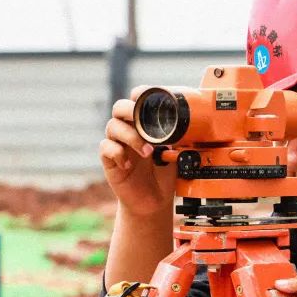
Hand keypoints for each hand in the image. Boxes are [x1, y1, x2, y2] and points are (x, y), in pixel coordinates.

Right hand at [99, 86, 177, 216]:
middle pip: (119, 107)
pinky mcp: (109, 161)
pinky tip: (128, 164)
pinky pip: (105, 148)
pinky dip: (117, 153)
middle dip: (130, 110)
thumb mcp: (175, 152)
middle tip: (144, 123)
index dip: (139, 95)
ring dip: (131, 136)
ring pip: (112, 126)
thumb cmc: (163, 174)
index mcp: (143, 124)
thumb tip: (190, 125)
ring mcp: (117, 144)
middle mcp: (128, 130)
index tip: (148, 98)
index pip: (135, 100)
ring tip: (147, 152)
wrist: (154, 202)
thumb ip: (176, 137)